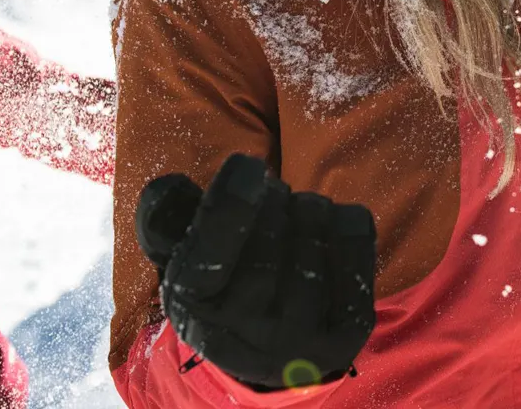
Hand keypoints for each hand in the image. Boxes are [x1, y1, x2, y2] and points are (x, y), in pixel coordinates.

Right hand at [142, 154, 377, 390]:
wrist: (269, 357)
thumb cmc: (221, 284)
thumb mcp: (180, 253)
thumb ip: (164, 215)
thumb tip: (171, 186)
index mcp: (194, 306)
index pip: (210, 252)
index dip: (231, 202)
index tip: (247, 164)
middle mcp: (246, 331)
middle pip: (270, 234)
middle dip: (275, 198)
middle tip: (273, 195)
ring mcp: (299, 339)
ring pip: (313, 240)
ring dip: (310, 209)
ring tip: (299, 214)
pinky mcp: (346, 335)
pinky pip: (355, 252)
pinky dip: (347, 224)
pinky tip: (333, 226)